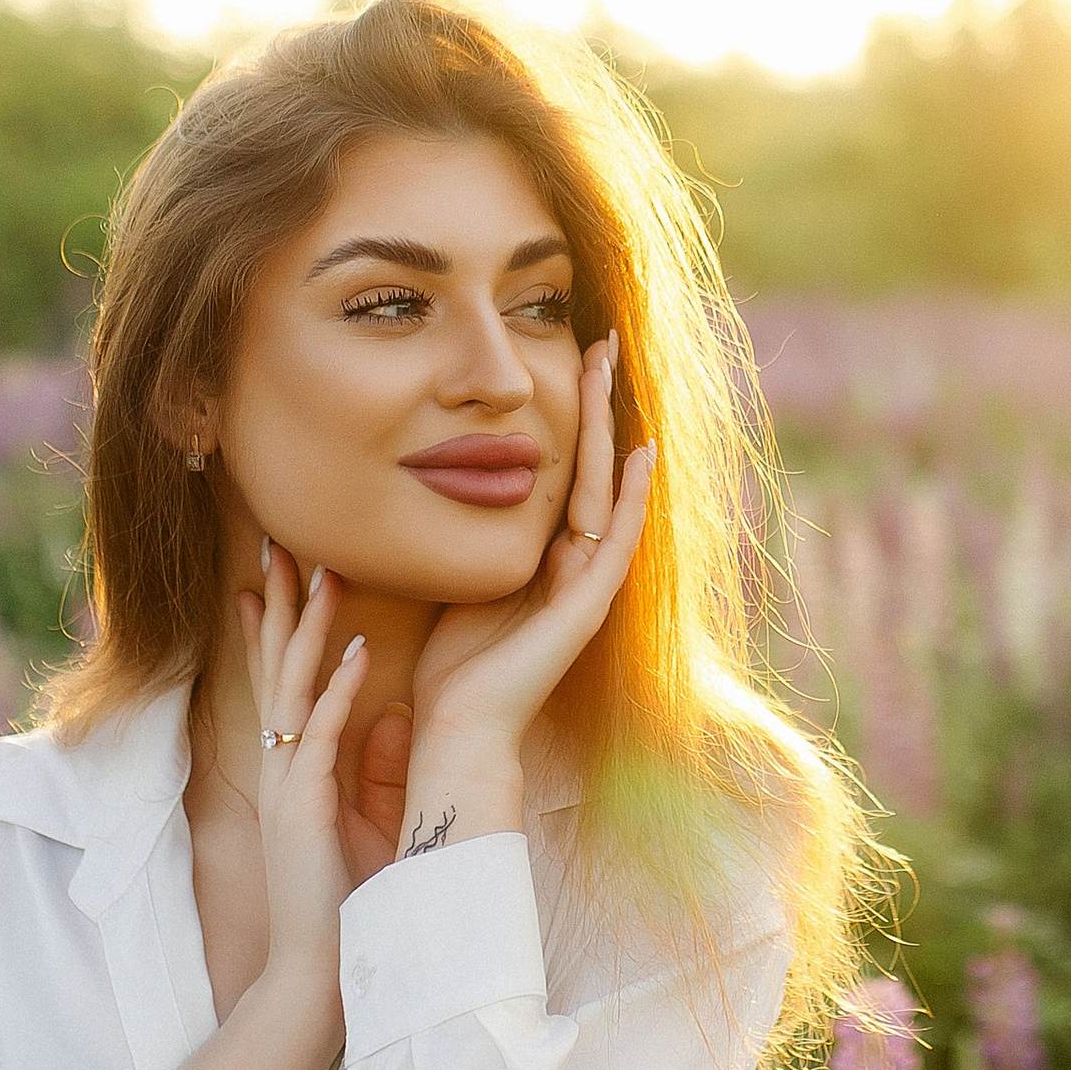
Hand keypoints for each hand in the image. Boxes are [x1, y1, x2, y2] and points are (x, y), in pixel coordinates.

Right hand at [239, 542, 379, 943]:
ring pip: (295, 687)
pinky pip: (323, 735)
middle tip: (278, 542)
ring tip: (325, 573)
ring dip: (310, 629)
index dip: (274, 626)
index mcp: (293, 768)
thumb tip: (395, 713)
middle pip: (276, 667)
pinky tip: (359, 651)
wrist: (320, 969)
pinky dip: (340, 691)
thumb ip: (373, 767)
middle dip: (277, 604)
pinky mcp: (306, 805)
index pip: (280, 681)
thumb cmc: (344, 902)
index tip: (270, 575)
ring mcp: (288, 783)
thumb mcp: (362, 821)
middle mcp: (282, 766)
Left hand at [394, 334, 654, 851]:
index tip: (567, 354)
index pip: (566, 468)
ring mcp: (587, 585)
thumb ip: (458, 534)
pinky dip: (630, 497)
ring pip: (607, 487)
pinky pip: (616, 541)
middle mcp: (575, 563)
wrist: (457, 731)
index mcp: (545, 556)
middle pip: (593, 464)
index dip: (570, 412)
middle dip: (597, 400)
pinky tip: (638, 453)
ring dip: (613, 426)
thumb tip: (431, 476)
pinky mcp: (588, 608)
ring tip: (613, 368)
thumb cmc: (447, 667)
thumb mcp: (450, 576)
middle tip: (605, 338)